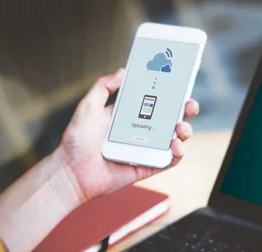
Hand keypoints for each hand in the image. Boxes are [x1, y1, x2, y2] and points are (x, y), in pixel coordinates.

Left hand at [56, 68, 199, 201]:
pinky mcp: (148, 167)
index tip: (180, 82)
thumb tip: (123, 71)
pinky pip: (169, 160)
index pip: (155, 101)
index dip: (170, 93)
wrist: (71, 171)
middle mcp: (141, 132)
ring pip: (175, 139)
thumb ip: (104, 87)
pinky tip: (176, 145)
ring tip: (180, 128)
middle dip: (185, 110)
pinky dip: (178, 153)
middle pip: (171, 118)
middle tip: (190, 105)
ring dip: (185, 131)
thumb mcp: (88, 106)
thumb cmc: (77, 140)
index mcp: (130, 115)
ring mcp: (146, 150)